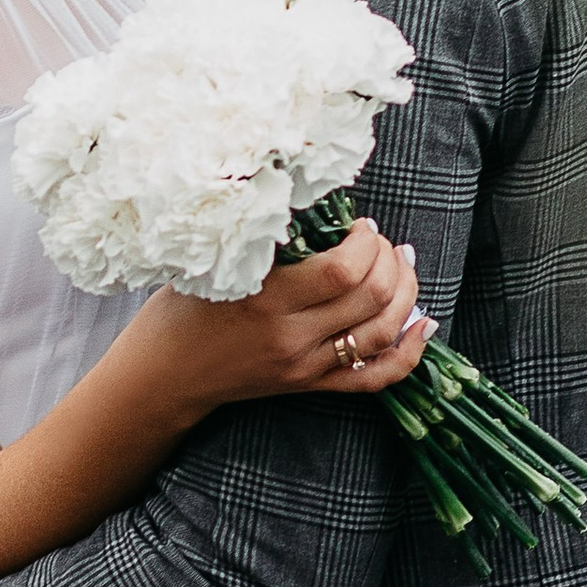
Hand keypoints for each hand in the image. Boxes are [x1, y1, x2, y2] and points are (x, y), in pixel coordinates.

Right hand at [145, 218, 431, 415]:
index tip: (360, 225)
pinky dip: (408, 354)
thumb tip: (306, 200)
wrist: (162, 377)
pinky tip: (424, 324)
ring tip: (402, 265)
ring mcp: (305, 367)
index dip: (366, 241)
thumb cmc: (180, 312)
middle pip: (372, 297)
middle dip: (389, 260)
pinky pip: (374, 378)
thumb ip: (259, 240)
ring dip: (406, 293)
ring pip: (382, 332)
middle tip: (381, 241)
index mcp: (267, 300)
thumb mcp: (213, 265)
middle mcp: (292, 337)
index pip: (344, 269)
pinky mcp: (310, 387)